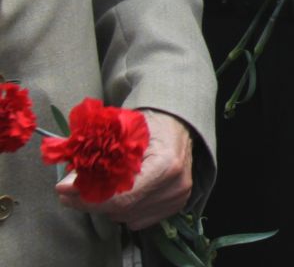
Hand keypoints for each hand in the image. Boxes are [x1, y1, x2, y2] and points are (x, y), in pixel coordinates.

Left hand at [58, 110, 191, 228]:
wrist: (177, 125)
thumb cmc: (149, 125)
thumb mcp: (121, 133)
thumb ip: (95, 158)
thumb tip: (66, 185)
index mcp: (166, 165)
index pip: (122, 198)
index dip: (89, 199)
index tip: (64, 191)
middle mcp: (175, 185)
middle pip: (122, 210)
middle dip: (90, 202)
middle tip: (69, 192)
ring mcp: (177, 198)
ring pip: (126, 217)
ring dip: (105, 206)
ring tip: (98, 187)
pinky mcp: (175, 205)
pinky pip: (137, 220)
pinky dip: (122, 210)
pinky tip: (121, 192)